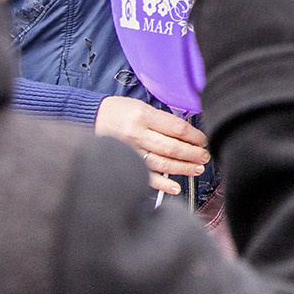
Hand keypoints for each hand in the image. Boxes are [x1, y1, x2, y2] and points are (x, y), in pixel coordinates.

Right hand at [95, 95, 210, 196]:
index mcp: (143, 116)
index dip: (194, 136)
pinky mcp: (125, 163)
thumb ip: (161, 119)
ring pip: (163, 164)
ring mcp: (131, 151)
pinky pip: (146, 177)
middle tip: (205, 156)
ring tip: (197, 169)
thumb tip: (185, 132)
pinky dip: (162, 184)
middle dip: (193, 154)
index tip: (203, 140)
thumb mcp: (140, 106)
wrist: (89, 118)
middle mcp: (137, 134)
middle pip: (172, 148)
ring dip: (183, 168)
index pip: (176, 128)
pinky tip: (176, 187)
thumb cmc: (117, 111)